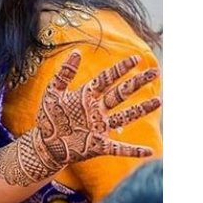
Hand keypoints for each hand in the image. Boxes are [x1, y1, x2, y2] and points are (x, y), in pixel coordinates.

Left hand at [0, 51, 160, 184]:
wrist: (44, 145)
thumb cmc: (48, 118)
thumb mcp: (53, 93)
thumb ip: (64, 74)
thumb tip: (76, 51)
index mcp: (87, 97)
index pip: (107, 79)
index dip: (121, 69)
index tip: (136, 58)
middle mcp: (97, 111)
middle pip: (121, 94)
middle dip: (137, 83)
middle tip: (155, 72)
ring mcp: (100, 128)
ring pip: (124, 117)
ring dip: (141, 110)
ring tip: (158, 101)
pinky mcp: (98, 146)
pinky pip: (119, 148)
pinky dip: (133, 151)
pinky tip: (149, 151)